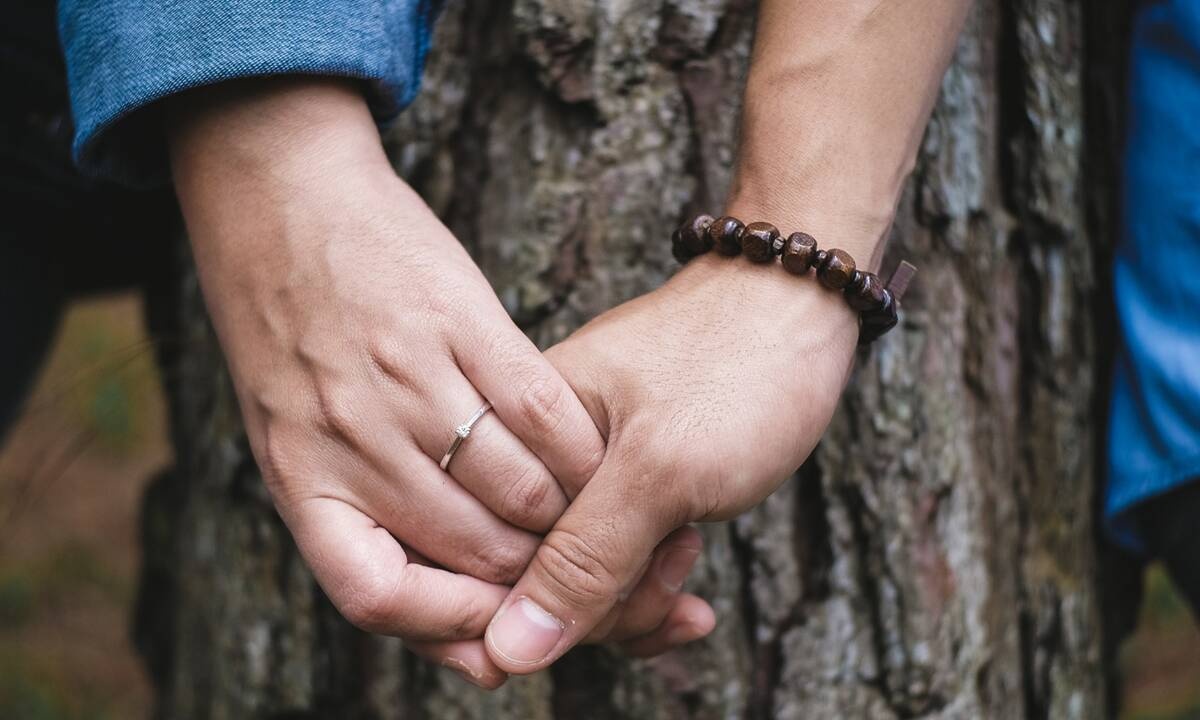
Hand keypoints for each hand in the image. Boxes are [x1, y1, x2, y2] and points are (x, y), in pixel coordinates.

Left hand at [167, 77, 709, 686]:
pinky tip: (599, 458)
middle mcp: (350, 435)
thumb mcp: (288, 433)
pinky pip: (545, 413)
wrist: (280, 195)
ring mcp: (406, 378)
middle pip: (472, 551)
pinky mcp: (460, 322)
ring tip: (595, 517)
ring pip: (522, 492)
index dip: (447, 629)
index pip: (375, 593)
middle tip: (579, 574)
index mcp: (299, 474)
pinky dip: (584, 452)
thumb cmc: (287, 326)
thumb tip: (446, 619)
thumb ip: (352, 515)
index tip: (498, 631)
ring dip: (573, 519)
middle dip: (539, 580)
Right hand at [484, 252, 858, 672]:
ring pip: (575, 583)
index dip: (551, 606)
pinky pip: (609, 566)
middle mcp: (533, 458)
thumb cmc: (735, 365)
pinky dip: (648, 589)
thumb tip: (507, 649)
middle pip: (530, 583)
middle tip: (675, 562)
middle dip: (608, 604)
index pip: (488, 562)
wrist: (799, 306)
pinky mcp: (616, 488)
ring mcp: (575, 476)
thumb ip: (583, 558)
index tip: (627, 593)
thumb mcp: (662, 469)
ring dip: (638, 597)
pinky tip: (689, 597)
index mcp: (515, 434)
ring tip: (690, 549)